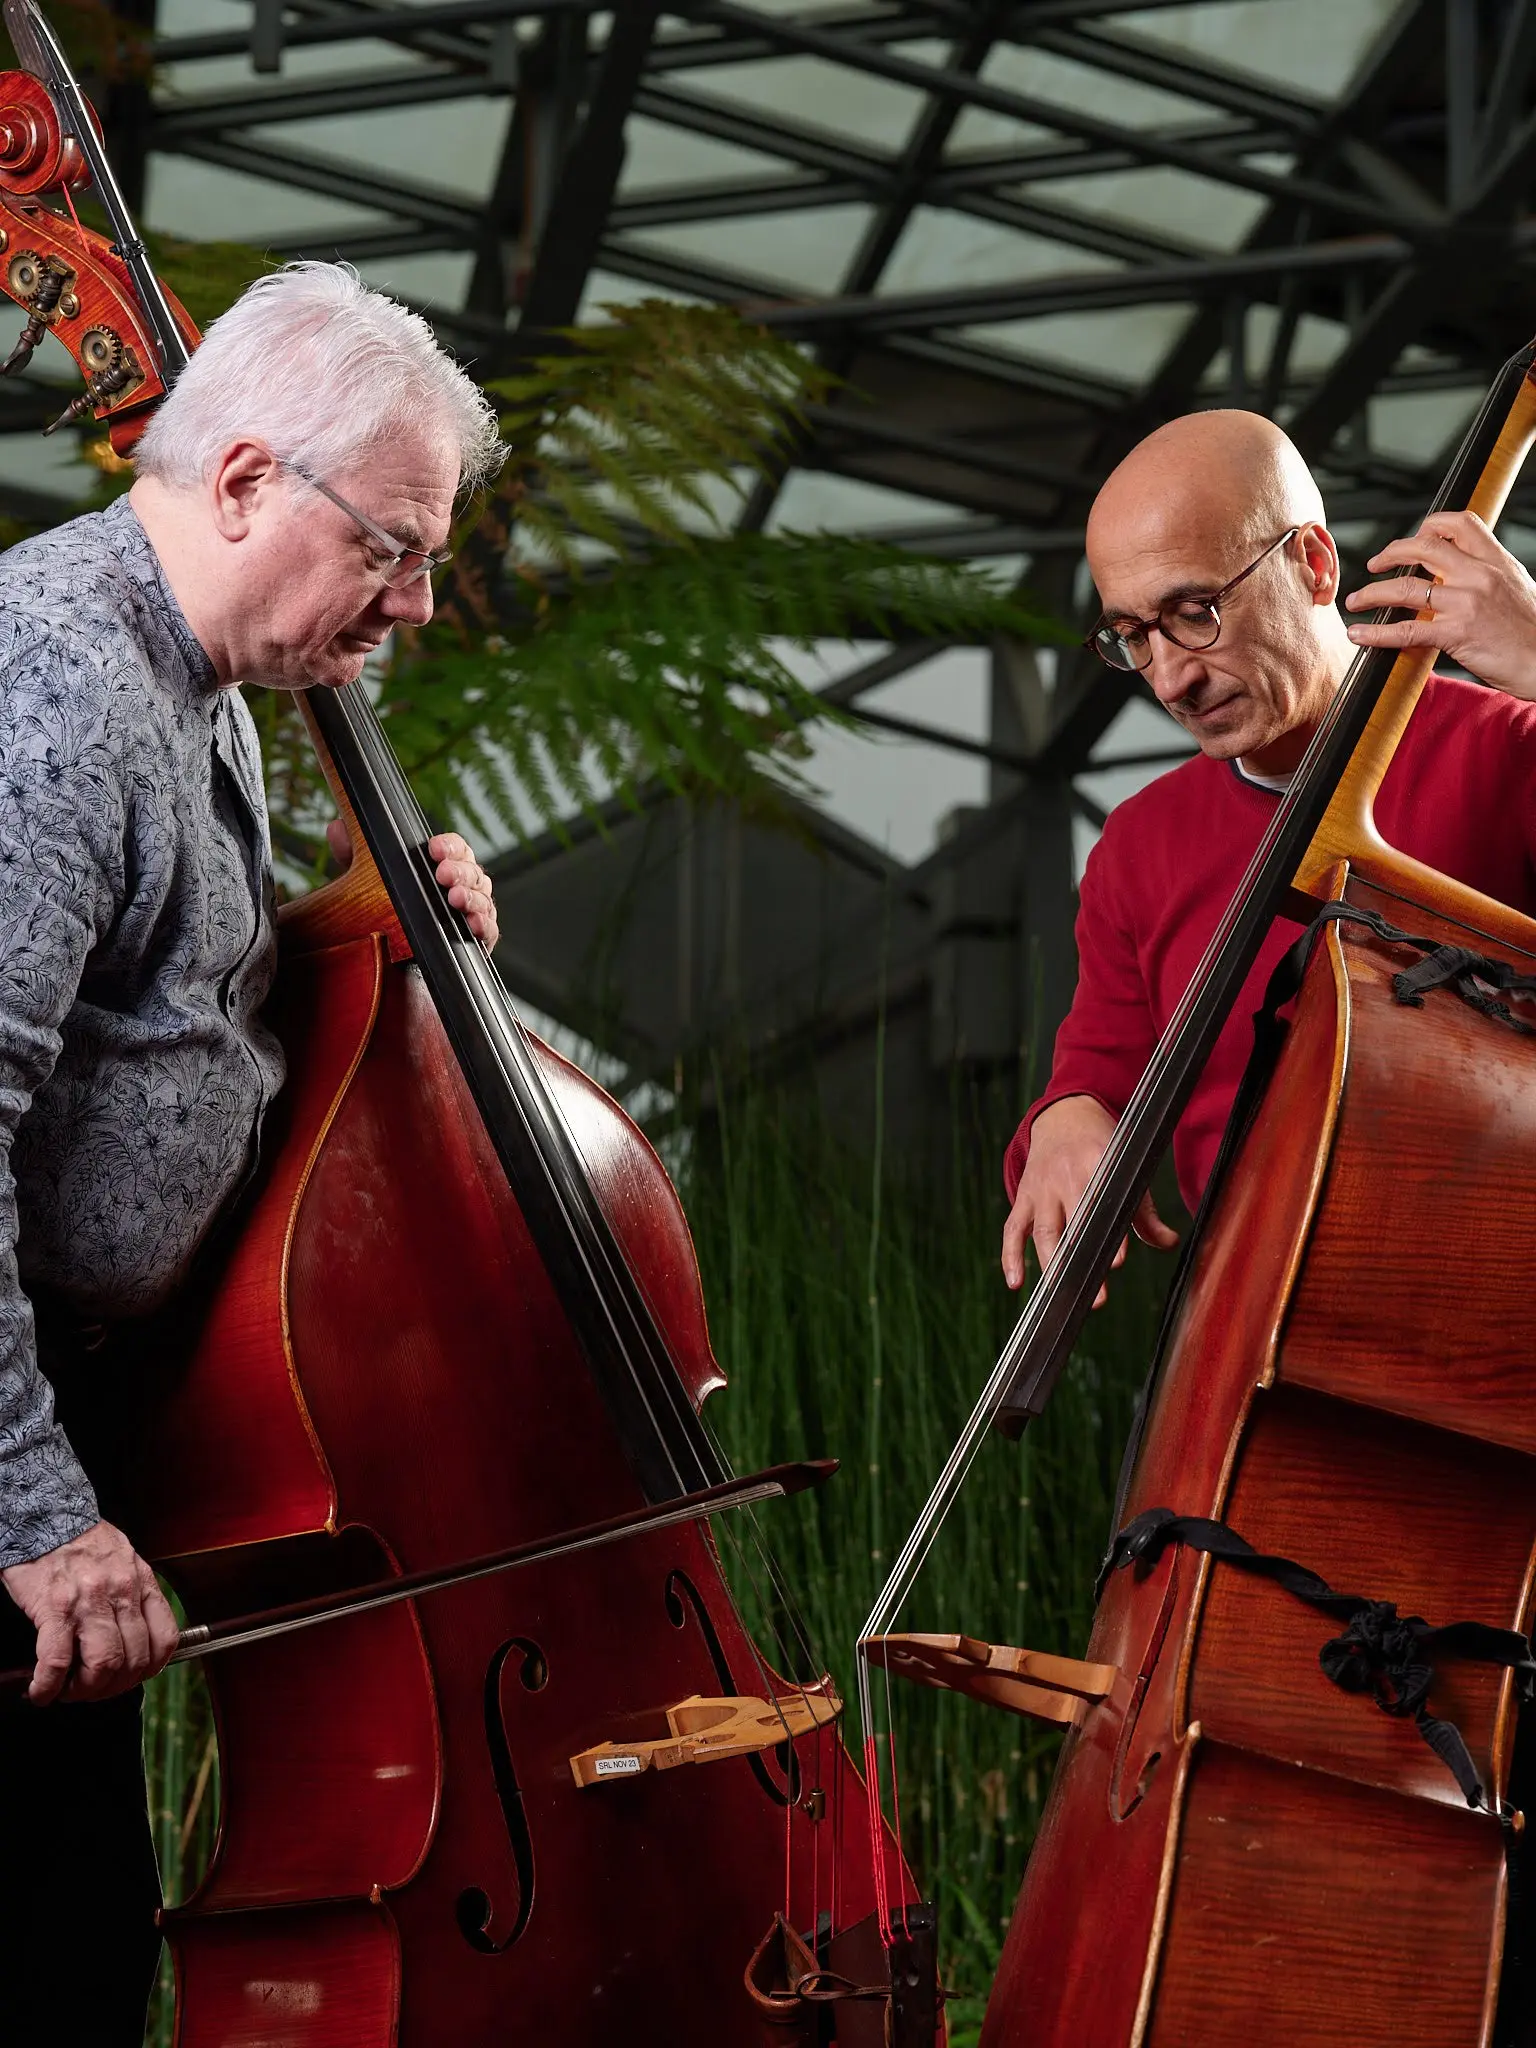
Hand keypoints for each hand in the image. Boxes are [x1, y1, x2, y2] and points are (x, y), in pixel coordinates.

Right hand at [2, 1521, 178, 1704]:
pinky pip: (56, 1661)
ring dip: (85, 1690)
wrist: (46, 1515)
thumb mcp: (123, 1560)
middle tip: (93, 1689)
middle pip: (133, 1660)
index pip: (165, 1639)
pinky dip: (48, 1685)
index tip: (130, 1676)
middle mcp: (121, 1592)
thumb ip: (132, 1594)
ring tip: (69, 1690)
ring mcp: (88, 1601)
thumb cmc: (82, 1541)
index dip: (149, 1669)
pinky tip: (41, 1690)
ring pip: (103, 1664)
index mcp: (141, 1582)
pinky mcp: (54, 1608)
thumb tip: (134, 1636)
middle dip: (113, 1687)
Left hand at [324, 820, 499, 948]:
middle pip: (472, 870)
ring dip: (472, 897)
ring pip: (482, 897)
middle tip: (444, 874)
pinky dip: (483, 925)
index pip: (455, 848)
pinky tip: (472, 923)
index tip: (434, 849)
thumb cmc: (389, 911)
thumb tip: (335, 827)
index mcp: (443, 865)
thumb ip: (352, 853)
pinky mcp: (478, 940)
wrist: (396, 961)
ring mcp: (473, 912)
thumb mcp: (365, 879)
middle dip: (460, 871)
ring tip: (456, 899)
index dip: (449, 846)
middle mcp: (463, 885)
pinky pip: (489, 929)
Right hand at [1001, 1095, 1177, 1304]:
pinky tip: (1016, 1282)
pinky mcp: (1024, 1197)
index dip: (1109, 1235)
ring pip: (1043, 1232)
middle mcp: (1065, 1176)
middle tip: (1095, 1298)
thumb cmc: (1102, 1146)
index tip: (1115, 1262)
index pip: (1103, 1205)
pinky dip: (1011, 1255)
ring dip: (1051, 1266)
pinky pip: (1013, 1228)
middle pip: (1071, 1225)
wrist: (1064, 1117)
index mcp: (1097, 1165)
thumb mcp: (1127, 1168)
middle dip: (1080, 1262)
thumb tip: (1169, 1242)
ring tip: (1062, 1295)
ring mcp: (1041, 1188)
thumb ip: (1144, 1210)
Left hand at [1343, 511, 1535, 697]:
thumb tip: (1455, 572)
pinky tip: (1359, 634)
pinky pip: (1406, 629)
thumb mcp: (1515, 587)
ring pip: (1405, 588)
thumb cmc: (1532, 631)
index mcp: (1495, 560)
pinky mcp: (1455, 633)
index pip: (1459, 523)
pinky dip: (1376, 632)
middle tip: (1373, 565)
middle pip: (1422, 548)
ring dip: (1371, 593)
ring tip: (1356, 601)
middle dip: (1389, 553)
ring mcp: (1466, 602)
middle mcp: (1479, 574)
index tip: (1411, 539)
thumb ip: (1486, 574)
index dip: (1429, 526)